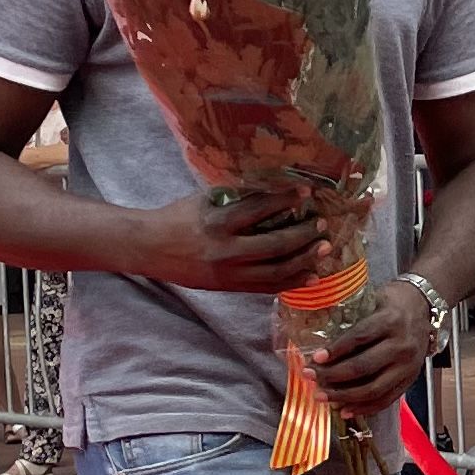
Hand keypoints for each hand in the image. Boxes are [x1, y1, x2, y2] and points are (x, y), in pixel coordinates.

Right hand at [105, 186, 337, 293]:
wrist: (150, 249)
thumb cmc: (177, 217)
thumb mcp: (203, 200)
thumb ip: (235, 197)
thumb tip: (272, 186)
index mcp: (218, 223)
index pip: (259, 209)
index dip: (286, 199)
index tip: (307, 192)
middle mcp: (226, 251)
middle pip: (275, 245)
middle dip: (304, 235)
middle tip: (322, 225)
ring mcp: (229, 273)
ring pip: (276, 272)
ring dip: (304, 261)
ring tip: (324, 250)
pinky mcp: (230, 287)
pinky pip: (266, 288)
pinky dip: (291, 282)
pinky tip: (310, 276)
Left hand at [303, 281, 430, 414]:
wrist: (426, 308)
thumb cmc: (394, 302)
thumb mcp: (375, 299)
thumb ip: (353, 315)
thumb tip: (319, 334)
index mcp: (391, 321)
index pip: (359, 338)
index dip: (335, 350)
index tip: (314, 358)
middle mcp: (401, 346)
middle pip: (363, 367)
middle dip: (332, 376)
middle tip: (310, 377)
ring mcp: (408, 366)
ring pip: (373, 389)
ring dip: (344, 396)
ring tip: (322, 397)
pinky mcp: (410, 379)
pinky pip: (386, 400)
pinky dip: (364, 408)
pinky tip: (344, 410)